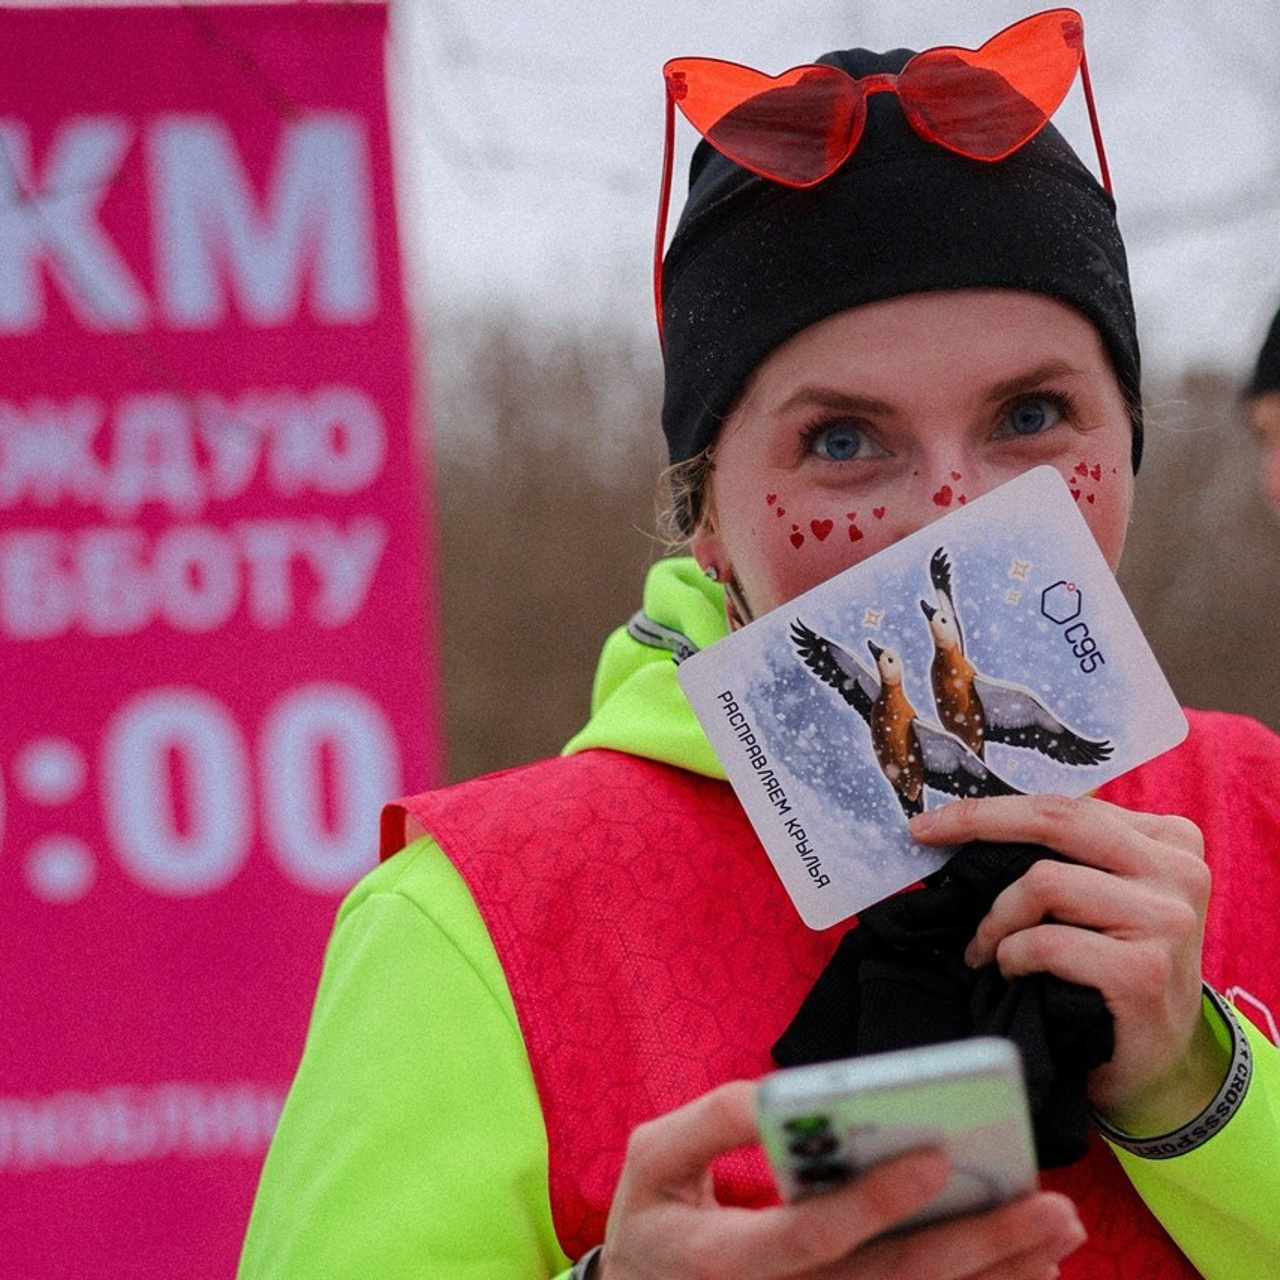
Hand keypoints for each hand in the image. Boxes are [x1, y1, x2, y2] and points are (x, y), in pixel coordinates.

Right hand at [599, 1080, 1084, 1278]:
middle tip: (1049, 1207)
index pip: (805, 1238)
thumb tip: (776, 1097)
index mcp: (721, 1261)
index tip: (936, 1157)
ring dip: (993, 1274)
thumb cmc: (656, 1216)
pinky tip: (1023, 1265)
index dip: (869, 1203)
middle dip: (973, 1245)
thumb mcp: (653, 1160)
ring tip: (1056, 1231)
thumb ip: (708, 1124)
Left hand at [908, 793, 1221, 1133]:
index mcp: (1167, 840)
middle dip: (978, 823)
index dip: (991, 808)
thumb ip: (1065, 856)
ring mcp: (1166, 921)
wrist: (1157, 1066)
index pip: (1065, 806)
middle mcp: (1178, 872)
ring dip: (997, 920)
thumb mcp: (1101, 898)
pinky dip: (1013, 957)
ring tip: (987, 949)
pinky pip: (1046, 942)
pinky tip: (1015, 975)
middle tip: (925, 836)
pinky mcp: (1142, 972)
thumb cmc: (1112, 972)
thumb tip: (969, 823)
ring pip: (1044, 882)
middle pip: (1057, 821)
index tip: (934, 821)